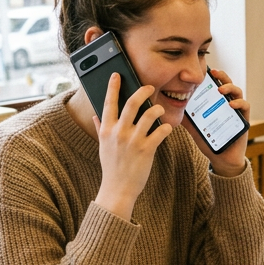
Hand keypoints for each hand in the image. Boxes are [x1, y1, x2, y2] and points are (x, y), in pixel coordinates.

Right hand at [94, 73, 171, 219]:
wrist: (117, 189)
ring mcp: (133, 140)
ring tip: (160, 110)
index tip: (117, 75)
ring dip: (157, 109)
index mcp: (106, 130)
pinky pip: (161, 132)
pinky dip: (166, 128)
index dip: (112, 87)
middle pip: (131, 103)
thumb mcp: (103, 146)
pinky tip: (167, 128)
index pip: (108, 103)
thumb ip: (100, 128)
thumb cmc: (111, 167)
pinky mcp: (147, 149)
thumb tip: (96, 116)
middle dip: (142, 91)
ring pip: (149, 115)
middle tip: (149, 87)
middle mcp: (119, 132)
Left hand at [183, 68, 250, 177]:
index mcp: (216, 102)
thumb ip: (186, 117)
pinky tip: (231, 104)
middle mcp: (228, 103)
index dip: (212, 76)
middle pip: (227, 84)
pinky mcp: (244, 119)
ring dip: (230, 88)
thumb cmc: (209, 140)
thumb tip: (171, 109)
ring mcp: (237, 110)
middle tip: (214, 74)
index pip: (215, 84)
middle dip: (222, 76)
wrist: (221, 158)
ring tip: (221, 90)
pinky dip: (239, 103)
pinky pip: (245, 106)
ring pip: (238, 92)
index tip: (206, 70)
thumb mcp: (194, 127)